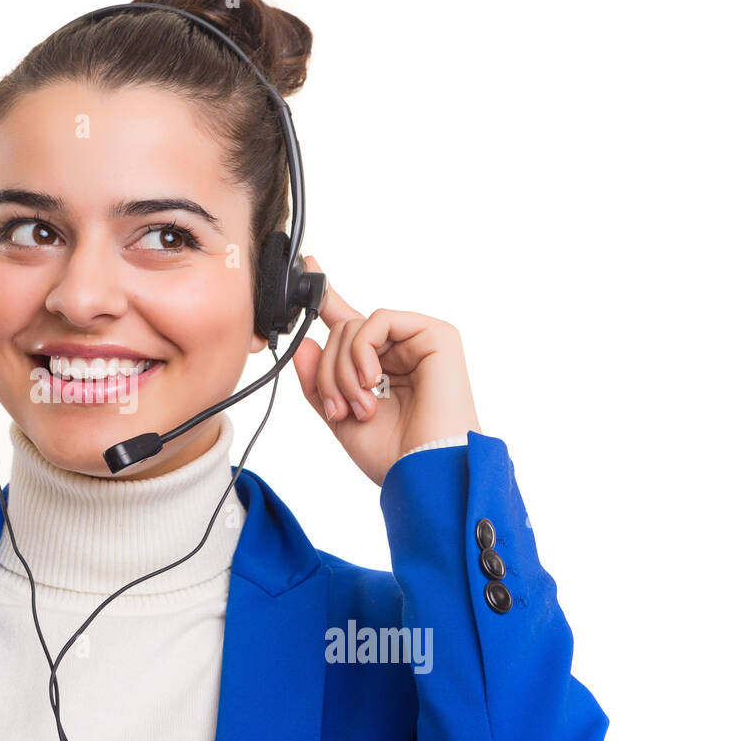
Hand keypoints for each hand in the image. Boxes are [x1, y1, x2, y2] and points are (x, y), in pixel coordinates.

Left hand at [291, 256, 481, 486]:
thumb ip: (318, 382)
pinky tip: (372, 380)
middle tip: (340, 408)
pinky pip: (379, 320)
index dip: (327, 298)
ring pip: (354, 327)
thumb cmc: (393, 455)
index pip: (349, 328)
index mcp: (381, 369)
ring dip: (343, 370)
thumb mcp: (340, 417)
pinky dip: (362, 351)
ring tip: (361, 406)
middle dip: (329, 373)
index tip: (309, 267)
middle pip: (341, 333)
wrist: (425, 474)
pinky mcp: (436, 335)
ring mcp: (419, 340)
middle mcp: (400, 351)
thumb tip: (305, 345)